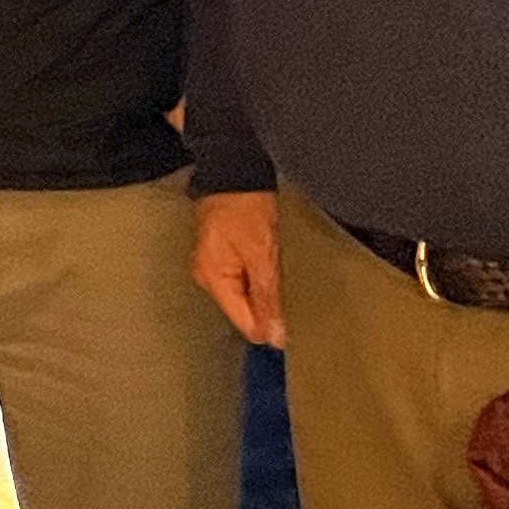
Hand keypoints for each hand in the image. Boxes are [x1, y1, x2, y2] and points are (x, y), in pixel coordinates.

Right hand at [191, 190, 285, 346]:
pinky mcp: (226, 257)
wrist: (234, 171)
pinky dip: (264, 279)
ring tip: (287, 276)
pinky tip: (276, 268)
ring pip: (249, 297)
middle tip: (296, 293)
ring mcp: (216, 267)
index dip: (272, 327)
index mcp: (213, 279)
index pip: (245, 324)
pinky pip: (247, 281)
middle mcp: (210, 278)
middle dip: (271, 308)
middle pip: (246, 312)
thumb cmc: (245, 206)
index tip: (299, 320)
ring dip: (269, 292)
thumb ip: (267, 297)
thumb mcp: (261, 253)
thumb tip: (274, 337)